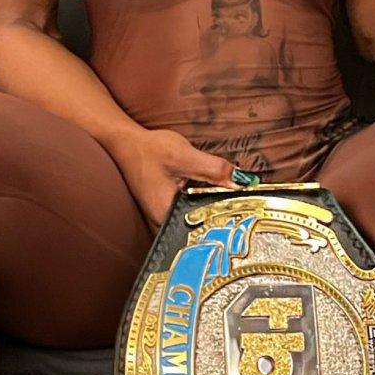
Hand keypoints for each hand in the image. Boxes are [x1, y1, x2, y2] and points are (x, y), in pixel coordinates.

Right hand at [107, 127, 238, 231]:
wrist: (127, 143)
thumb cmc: (149, 150)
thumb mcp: (185, 156)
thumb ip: (214, 169)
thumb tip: (241, 182)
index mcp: (166, 216)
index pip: (202, 231)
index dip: (227, 225)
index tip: (248, 217)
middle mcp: (163, 223)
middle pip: (201, 228)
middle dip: (224, 218)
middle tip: (247, 211)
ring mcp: (163, 217)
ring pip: (196, 220)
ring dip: (214, 210)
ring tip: (236, 204)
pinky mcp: (166, 208)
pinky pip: (190, 212)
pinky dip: (203, 204)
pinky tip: (216, 196)